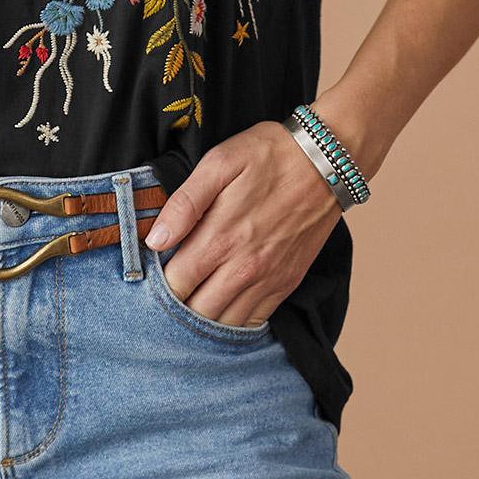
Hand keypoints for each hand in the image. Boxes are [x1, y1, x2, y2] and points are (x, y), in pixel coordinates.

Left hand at [143, 120, 343, 326]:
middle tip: (170, 284)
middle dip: (178, 303)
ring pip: (224, 323)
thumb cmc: (268, 156)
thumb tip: (155, 240)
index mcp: (221, 236)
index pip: (176, 283)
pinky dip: (233, 319)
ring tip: (193, 295)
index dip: (158, 282)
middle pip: (197, 312)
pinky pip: (254, 320)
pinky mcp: (287, 283)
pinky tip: (222, 303)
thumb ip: (185, 203)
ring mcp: (268, 279)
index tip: (152, 270)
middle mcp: (244, 267)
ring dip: (203, 317)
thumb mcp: (219, 163)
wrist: (326, 162)